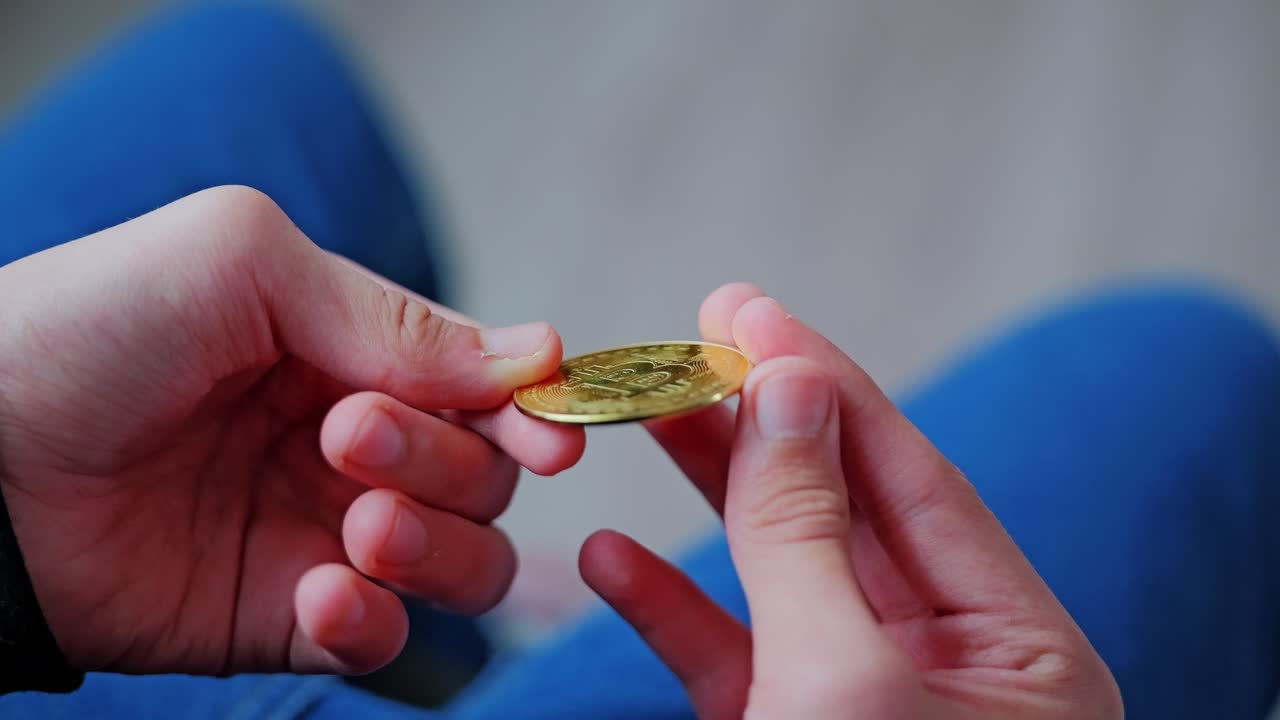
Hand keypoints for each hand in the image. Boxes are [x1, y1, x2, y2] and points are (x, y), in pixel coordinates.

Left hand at [0, 186, 584, 674]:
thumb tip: (541, 355)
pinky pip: (380, 636)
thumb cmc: (88, 329)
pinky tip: (316, 592)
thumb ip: (394, 315)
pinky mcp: (282, 614)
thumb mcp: (243, 263)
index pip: (487, 387)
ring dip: (436, 547)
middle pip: (488, 477)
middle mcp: (354, 443)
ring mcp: (322, 531)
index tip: (553, 431)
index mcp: (353, 351)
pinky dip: (371, 620)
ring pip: (466, 562)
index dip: (534, 411)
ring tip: (356, 524)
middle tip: (347, 438)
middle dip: (445, 462)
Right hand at [580, 283, 1121, 718]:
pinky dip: (669, 606)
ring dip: (707, 497)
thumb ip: (808, 533)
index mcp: (1021, 657)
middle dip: (759, 425)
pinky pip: (728, 656)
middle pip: (843, 512)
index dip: (825, 386)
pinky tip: (611, 557)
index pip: (916, 480)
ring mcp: (866, 704)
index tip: (747, 314)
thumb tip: (790, 389)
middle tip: (693, 341)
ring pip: (780, 574)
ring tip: (646, 414)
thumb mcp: (840, 681)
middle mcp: (951, 670)